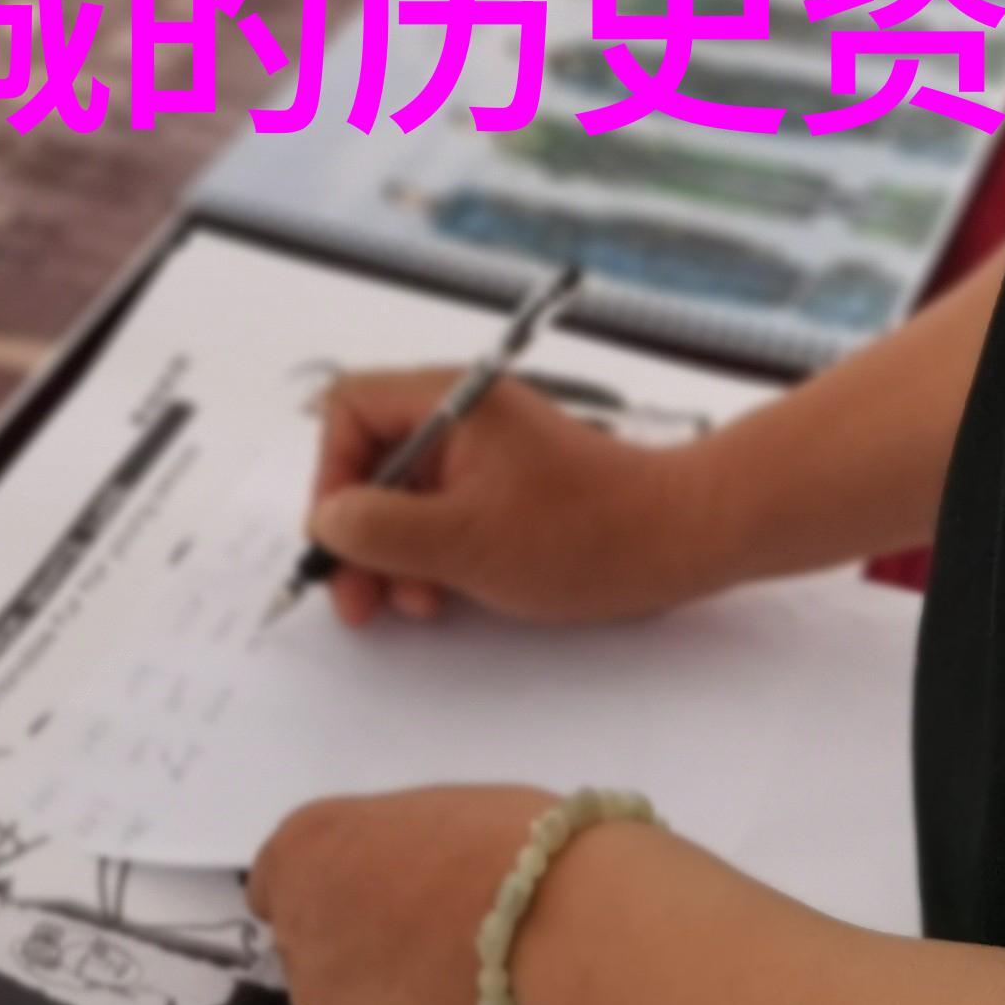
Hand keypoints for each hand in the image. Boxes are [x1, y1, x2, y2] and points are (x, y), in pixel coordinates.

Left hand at [247, 784, 551, 1004]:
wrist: (564, 945)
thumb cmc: (512, 851)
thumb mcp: (439, 810)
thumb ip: (393, 854)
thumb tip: (406, 886)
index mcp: (307, 856)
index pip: (281, 882)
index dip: (334, 889)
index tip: (378, 895)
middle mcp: (298, 944)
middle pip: (319, 953)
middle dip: (366, 950)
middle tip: (444, 944)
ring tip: (476, 996)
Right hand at [307, 370, 719, 626]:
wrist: (678, 541)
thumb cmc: (584, 532)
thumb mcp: (464, 540)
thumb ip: (380, 528)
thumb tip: (326, 518)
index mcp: (452, 401)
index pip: (350, 409)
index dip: (331, 472)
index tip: (340, 536)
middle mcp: (463, 416)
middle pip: (372, 459)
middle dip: (357, 531)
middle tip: (356, 599)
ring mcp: (486, 454)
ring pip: (404, 496)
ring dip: (393, 554)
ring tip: (411, 604)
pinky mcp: (505, 489)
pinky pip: (441, 515)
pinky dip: (430, 556)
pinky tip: (440, 596)